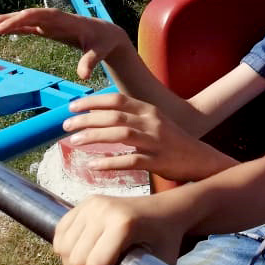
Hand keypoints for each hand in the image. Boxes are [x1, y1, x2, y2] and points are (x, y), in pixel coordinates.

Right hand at [0, 8, 126, 79]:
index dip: (21, 19)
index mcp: (65, 20)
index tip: (4, 28)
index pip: (39, 15)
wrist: (108, 35)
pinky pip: (27, 28)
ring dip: (6, 23)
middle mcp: (55, 19)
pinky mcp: (49, 30)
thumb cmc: (104, 42)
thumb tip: (82, 76)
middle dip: (9, 19)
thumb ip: (90, 62)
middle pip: (28, 15)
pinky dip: (13, 29)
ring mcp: (51, 24)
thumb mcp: (99, 52)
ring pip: (25, 20)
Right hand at [53, 193, 182, 264]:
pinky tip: (83, 253)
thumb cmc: (166, 239)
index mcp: (124, 224)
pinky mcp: (86, 202)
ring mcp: (93, 204)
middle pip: (76, 259)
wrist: (167, 209)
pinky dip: (65, 249)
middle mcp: (105, 210)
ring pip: (63, 248)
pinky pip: (60, 232)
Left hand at [64, 92, 229, 181]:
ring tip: (74, 142)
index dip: (92, 101)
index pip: (117, 99)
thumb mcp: (153, 121)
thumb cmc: (171, 141)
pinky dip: (110, 162)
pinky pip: (130, 161)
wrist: (199, 158)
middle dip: (86, 119)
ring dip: (94, 137)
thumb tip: (97, 114)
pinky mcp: (158, 161)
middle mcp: (152, 122)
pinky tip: (93, 165)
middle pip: (114, 116)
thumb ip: (130, 116)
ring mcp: (156, 141)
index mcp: (149, 110)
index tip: (71, 107)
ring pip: (120, 135)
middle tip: (65, 126)